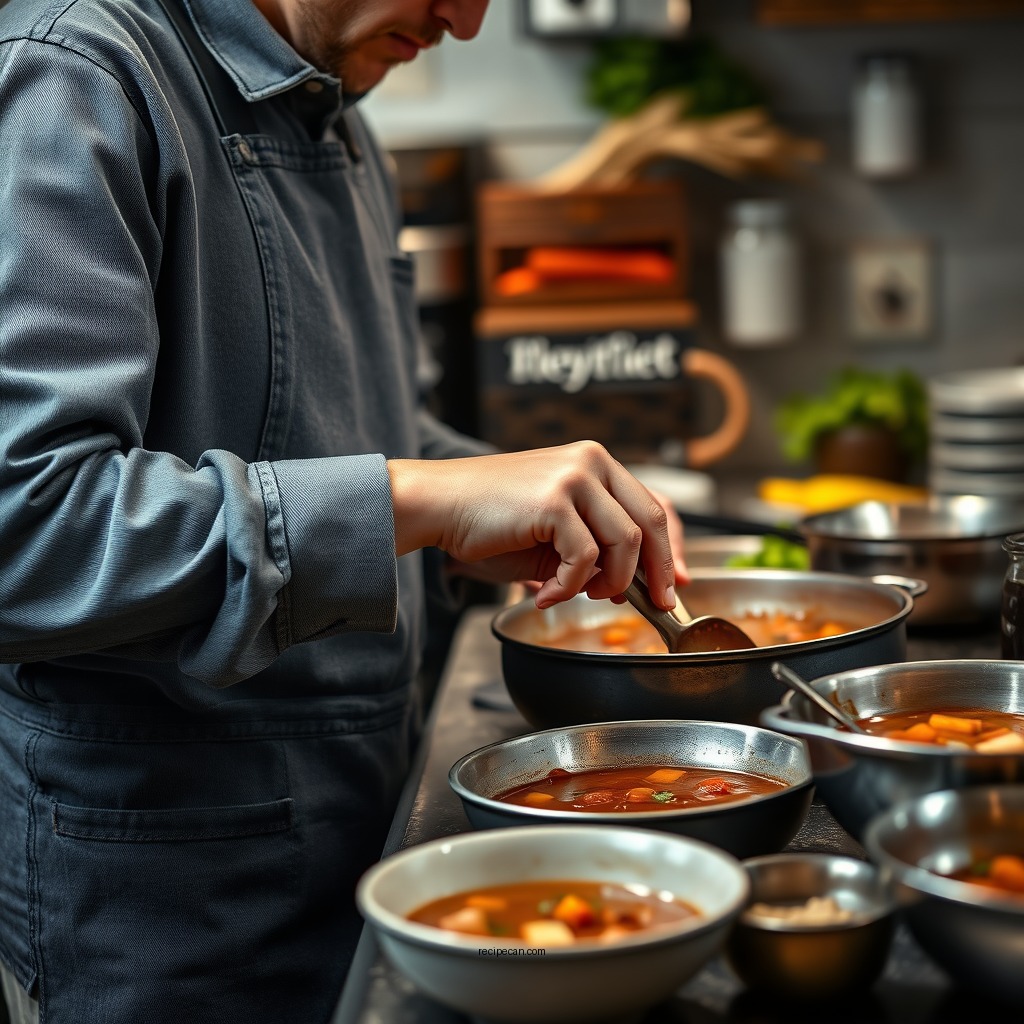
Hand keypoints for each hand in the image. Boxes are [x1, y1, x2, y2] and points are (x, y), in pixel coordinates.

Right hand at [388, 442, 685, 610]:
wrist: (440, 505)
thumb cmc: (491, 521)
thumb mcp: (556, 531)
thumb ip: (596, 547)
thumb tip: (633, 584)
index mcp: (595, 463)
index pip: (653, 506)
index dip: (670, 549)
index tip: (674, 581)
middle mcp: (592, 461)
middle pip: (650, 522)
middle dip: (656, 572)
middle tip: (653, 604)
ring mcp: (574, 476)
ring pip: (625, 543)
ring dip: (608, 583)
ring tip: (577, 595)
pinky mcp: (555, 499)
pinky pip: (585, 558)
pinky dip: (570, 587)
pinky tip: (545, 594)